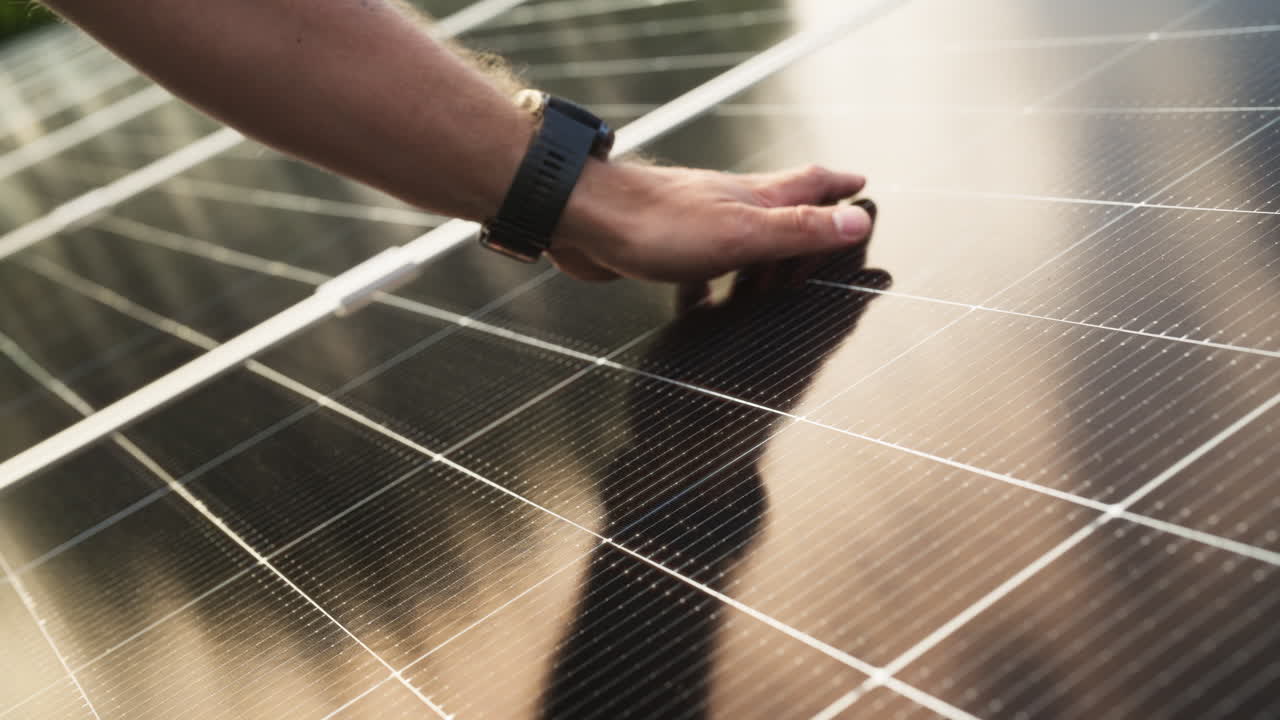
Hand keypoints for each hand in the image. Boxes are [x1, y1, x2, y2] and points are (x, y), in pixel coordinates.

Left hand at [550, 162, 872, 281]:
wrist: (582, 219)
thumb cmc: (656, 224)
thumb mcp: (741, 235)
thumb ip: (797, 230)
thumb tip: (855, 221)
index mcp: (753, 200)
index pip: (810, 185)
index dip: (839, 185)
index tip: (862, 185)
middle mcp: (727, 205)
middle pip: (780, 209)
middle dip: (808, 220)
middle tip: (830, 231)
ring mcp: (695, 223)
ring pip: (740, 240)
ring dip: (761, 258)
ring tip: (775, 280)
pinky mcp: (664, 245)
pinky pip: (700, 268)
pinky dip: (711, 286)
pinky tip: (703, 303)